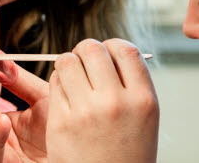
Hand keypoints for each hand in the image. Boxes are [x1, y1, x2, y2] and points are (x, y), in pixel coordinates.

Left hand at [47, 38, 158, 162]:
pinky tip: (66, 98)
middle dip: (84, 52)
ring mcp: (87, 112)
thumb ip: (130, 83)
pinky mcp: (62, 122)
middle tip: (84, 64)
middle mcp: (117, 103)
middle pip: (92, 49)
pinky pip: (54, 84)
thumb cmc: (127, 151)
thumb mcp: (144, 117)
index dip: (111, 46)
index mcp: (144, 99)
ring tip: (73, 80)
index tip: (106, 54)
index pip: (125, 49)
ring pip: (67, 61)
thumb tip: (109, 49)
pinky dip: (57, 84)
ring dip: (67, 65)